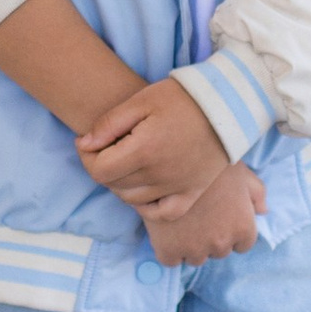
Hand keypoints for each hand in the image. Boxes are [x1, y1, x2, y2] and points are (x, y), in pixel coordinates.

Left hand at [75, 75, 227, 213]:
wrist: (227, 105)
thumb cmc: (181, 98)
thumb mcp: (141, 100)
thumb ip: (109, 124)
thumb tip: (83, 144)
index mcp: (144, 150)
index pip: (99, 170)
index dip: (86, 157)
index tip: (89, 143)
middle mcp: (159, 175)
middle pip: (114, 185)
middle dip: (103, 167)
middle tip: (109, 148)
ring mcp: (177, 187)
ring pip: (133, 199)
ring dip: (121, 184)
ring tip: (126, 163)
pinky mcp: (192, 193)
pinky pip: (162, 213)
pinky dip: (147, 207)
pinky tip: (144, 190)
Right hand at [141, 164, 264, 266]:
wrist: (172, 159)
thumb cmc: (210, 161)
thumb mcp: (242, 173)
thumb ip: (256, 193)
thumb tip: (262, 211)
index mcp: (243, 228)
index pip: (242, 245)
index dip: (230, 230)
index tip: (218, 218)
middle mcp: (222, 243)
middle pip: (218, 251)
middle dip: (210, 237)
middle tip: (198, 216)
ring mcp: (195, 249)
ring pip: (195, 257)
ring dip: (190, 245)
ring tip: (181, 221)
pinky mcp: (169, 250)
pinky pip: (171, 260)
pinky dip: (168, 249)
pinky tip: (166, 230)